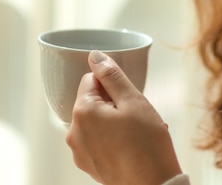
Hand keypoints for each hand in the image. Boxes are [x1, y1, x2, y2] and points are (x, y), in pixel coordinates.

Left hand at [65, 50, 182, 184]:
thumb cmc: (146, 146)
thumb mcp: (133, 101)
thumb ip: (112, 75)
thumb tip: (95, 56)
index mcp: (82, 111)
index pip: (92, 80)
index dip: (113, 85)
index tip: (128, 99)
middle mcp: (74, 132)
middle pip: (92, 101)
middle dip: (113, 103)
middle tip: (135, 117)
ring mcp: (80, 151)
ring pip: (96, 121)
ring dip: (113, 121)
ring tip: (134, 134)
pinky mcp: (89, 165)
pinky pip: (98, 140)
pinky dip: (112, 139)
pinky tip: (130, 147)